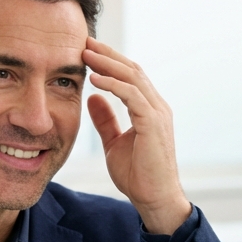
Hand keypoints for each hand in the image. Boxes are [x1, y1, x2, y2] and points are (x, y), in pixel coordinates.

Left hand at [84, 38, 190, 234]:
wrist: (155, 199)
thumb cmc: (138, 176)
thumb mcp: (114, 143)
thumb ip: (105, 120)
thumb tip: (93, 97)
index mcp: (149, 109)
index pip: (130, 76)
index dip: (109, 61)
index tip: (86, 50)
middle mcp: (157, 106)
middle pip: (132, 69)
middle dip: (107, 54)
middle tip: (84, 41)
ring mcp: (157, 113)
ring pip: (133, 77)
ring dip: (108, 63)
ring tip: (86, 53)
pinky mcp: (153, 123)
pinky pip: (132, 96)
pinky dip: (113, 84)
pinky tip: (95, 78)